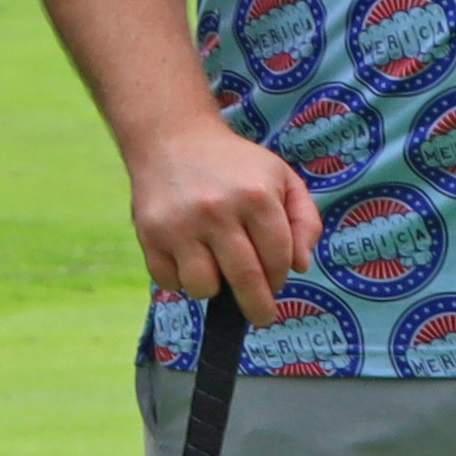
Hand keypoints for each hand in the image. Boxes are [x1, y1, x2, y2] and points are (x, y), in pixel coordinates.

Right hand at [126, 115, 320, 322]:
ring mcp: (180, 224)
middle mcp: (217, 211)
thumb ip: (304, 219)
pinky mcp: (150, 234)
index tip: (275, 283)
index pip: (278, 259)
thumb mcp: (281, 177)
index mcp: (256, 196)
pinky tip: (189, 258)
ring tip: (217, 270)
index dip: (280, 278)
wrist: (173, 138)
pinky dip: (181, 280)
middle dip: (258, 308)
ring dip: (215, 289)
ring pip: (203, 288)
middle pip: (245, 280)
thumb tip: (300, 265)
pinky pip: (169, 281)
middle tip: (262, 317)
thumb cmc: (235, 165)